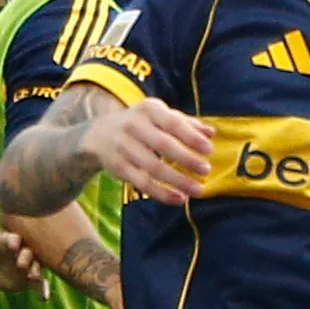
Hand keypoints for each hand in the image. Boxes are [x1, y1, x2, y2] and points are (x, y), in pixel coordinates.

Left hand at [0, 223, 49, 294]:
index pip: (15, 238)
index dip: (13, 241)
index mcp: (13, 239)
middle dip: (26, 257)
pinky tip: (44, 298)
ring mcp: (29, 265)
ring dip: (35, 272)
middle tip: (21, 263)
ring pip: (35, 267)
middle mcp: (25, 251)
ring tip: (33, 277)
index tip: (11, 244)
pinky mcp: (30, 280)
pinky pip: (39, 285)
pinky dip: (43, 291)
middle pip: (28, 252)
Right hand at [89, 96, 213, 204]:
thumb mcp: (160, 116)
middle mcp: (133, 126)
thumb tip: (211, 133)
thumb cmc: (141, 124)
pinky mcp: (119, 168)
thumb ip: (186, 123)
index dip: (191, 137)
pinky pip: (142, 183)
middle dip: (186, 158)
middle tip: (206, 170)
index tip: (209, 149)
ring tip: (198, 189)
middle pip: (163, 145)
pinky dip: (162, 193)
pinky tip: (179, 199)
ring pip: (153, 167)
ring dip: (177, 180)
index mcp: (148, 110)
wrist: (98, 135)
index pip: (172, 123)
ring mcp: (124, 147)